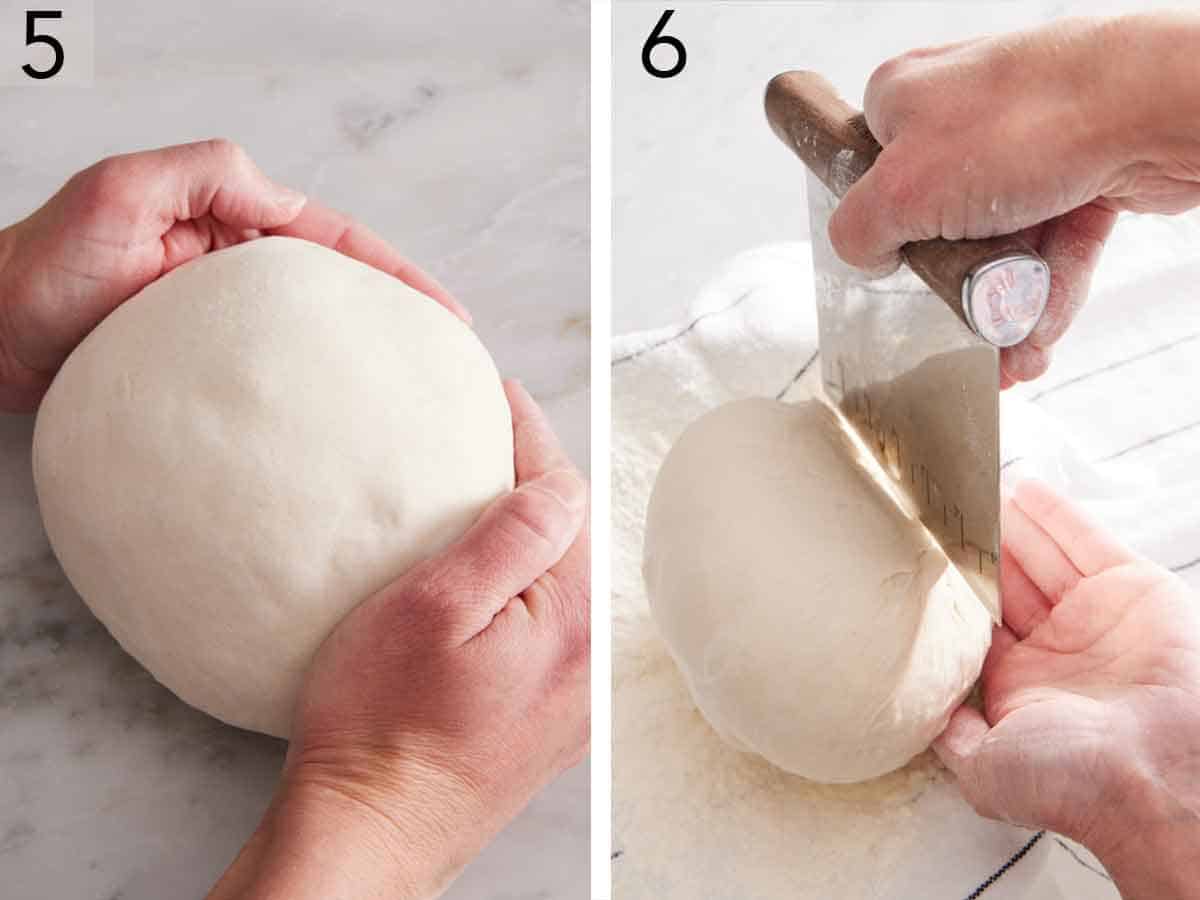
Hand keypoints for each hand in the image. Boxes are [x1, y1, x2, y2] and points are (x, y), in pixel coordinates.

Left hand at [0, 139, 466, 412]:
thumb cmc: (42, 265)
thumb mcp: (121, 191)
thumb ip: (205, 172)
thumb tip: (286, 199)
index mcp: (232, 223)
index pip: (336, 243)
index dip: (398, 278)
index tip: (446, 317)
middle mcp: (236, 272)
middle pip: (339, 292)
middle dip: (398, 320)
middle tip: (450, 364)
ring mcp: (223, 327)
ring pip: (313, 341)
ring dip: (364, 365)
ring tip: (415, 400)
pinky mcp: (205, 371)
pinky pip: (274, 382)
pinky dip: (314, 402)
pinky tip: (337, 430)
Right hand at [207, 381, 588, 899]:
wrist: (369, 833)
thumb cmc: (380, 726)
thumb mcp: (432, 610)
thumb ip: (511, 538)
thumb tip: (563, 481)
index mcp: (572, 618)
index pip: (562, 493)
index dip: (528, 434)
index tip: (498, 392)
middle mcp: (591, 656)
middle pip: (574, 532)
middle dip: (535, 474)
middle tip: (489, 430)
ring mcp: (577, 692)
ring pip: (565, 574)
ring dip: (530, 526)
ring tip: (486, 486)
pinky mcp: (554, 715)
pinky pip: (554, 618)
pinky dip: (527, 578)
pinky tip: (492, 569)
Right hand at [827, 12, 1199, 385]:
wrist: (1153, 107)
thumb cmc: (1030, 121)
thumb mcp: (900, 189)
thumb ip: (858, 230)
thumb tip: (862, 255)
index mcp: (905, 99)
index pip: (869, 168)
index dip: (881, 223)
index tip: (894, 267)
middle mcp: (965, 116)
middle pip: (938, 222)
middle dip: (952, 287)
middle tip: (957, 329)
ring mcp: (1025, 144)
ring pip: (1000, 245)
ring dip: (1004, 309)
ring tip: (1010, 356)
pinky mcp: (1080, 172)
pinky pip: (1052, 249)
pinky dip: (1047, 294)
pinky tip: (1039, 337)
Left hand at [934, 480, 1199, 899]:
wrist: (1160, 772)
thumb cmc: (1072, 781)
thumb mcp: (986, 771)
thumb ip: (951, 736)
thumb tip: (917, 712)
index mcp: (1021, 687)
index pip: (973, 624)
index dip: (946, 592)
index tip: (912, 559)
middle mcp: (1058, 650)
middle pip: (1004, 582)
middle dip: (972, 549)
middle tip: (935, 512)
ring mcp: (1096, 617)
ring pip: (1040, 555)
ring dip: (1005, 523)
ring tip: (965, 489)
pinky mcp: (1133, 587)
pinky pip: (1084, 539)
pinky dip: (1054, 512)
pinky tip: (1020, 487)